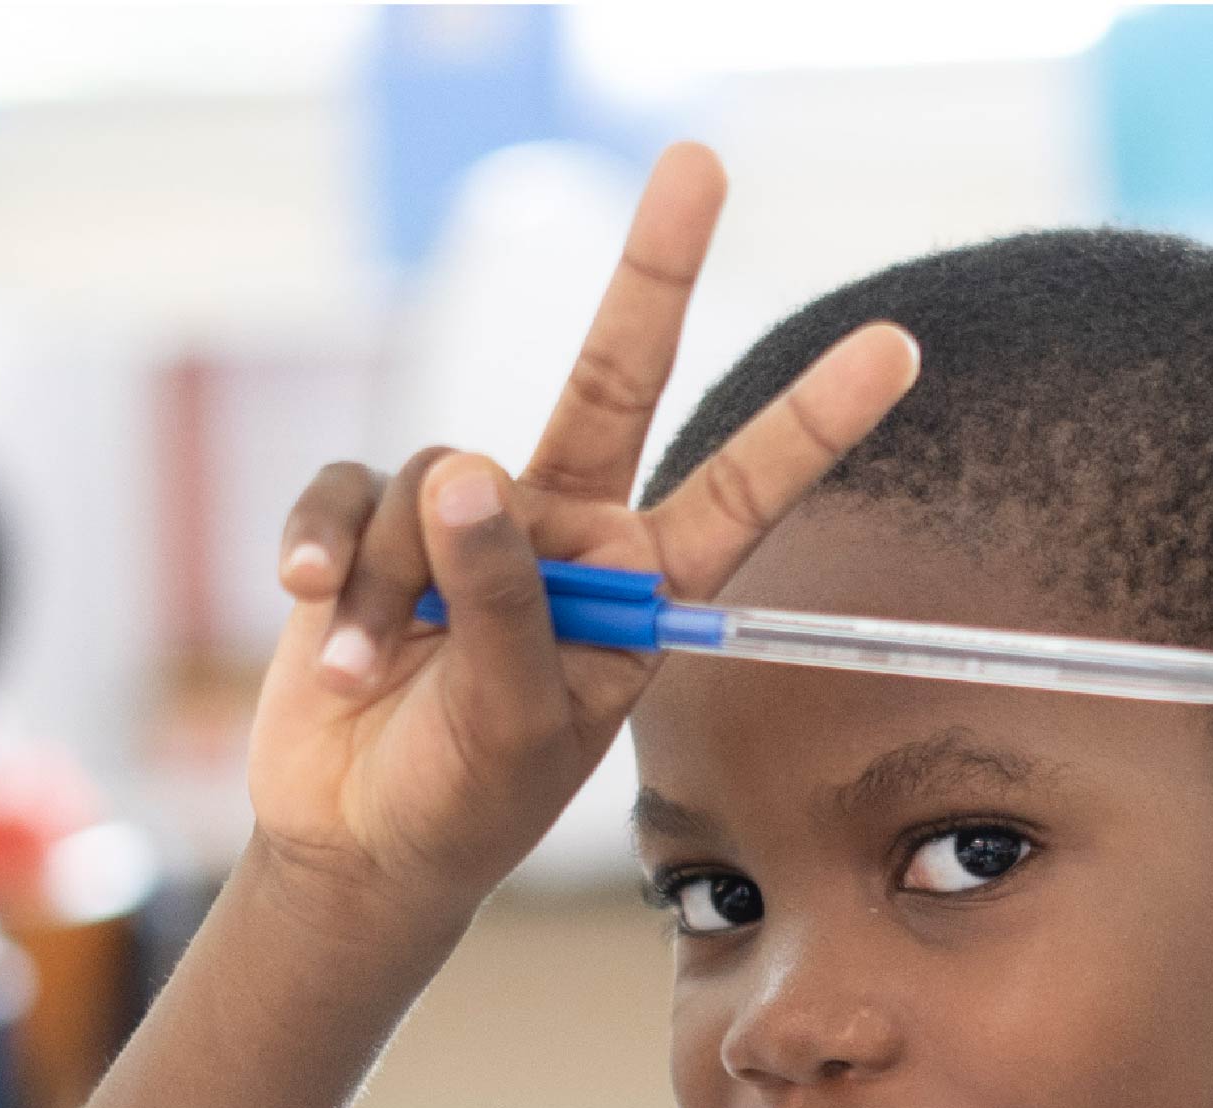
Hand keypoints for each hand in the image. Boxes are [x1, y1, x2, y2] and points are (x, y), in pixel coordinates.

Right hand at [244, 142, 917, 930]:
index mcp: (643, 588)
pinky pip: (348, 491)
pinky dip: (327, 552)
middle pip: (615, 376)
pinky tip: (315, 612)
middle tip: (701, 163)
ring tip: (382, 667)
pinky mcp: (376, 520)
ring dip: (398, 579)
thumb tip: (467, 474)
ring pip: (437, 478)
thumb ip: (509, 602)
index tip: (897, 348)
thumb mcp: (516, 721)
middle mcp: (572, 532)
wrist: (360, 839)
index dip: (815, 421)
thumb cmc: (468, 797)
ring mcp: (472, 520)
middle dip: (654, 272)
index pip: (741, 487)